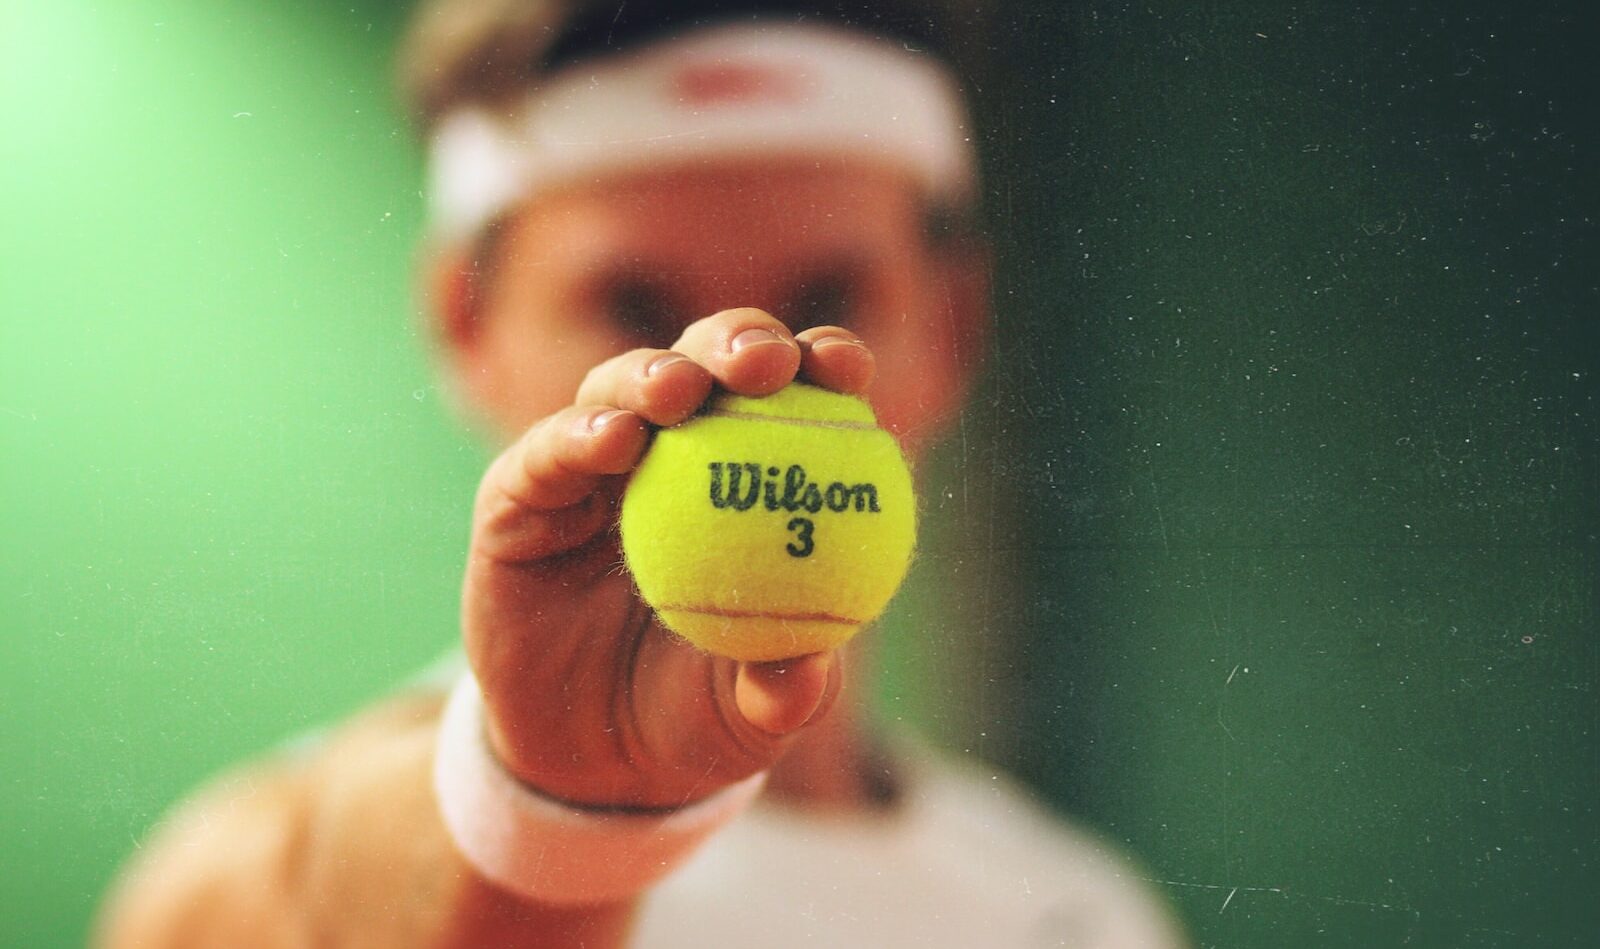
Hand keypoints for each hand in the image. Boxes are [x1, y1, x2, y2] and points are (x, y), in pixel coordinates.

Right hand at [461, 308, 875, 809]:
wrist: (590, 767)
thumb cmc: (694, 717)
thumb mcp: (747, 716)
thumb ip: (782, 689)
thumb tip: (812, 670)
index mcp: (752, 477)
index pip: (797, 398)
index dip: (823, 364)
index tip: (847, 369)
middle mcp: (673, 452)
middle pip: (709, 364)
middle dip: (739, 341)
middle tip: (765, 362)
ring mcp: (590, 468)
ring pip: (620, 389)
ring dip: (652, 376)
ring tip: (680, 392)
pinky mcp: (518, 498)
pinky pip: (543, 456)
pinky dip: (576, 437)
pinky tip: (613, 440)